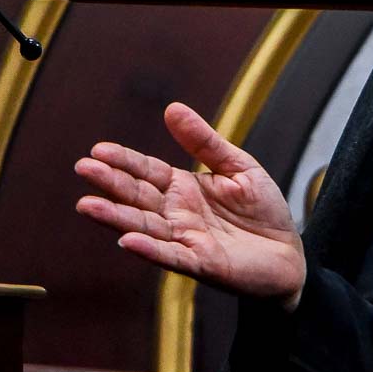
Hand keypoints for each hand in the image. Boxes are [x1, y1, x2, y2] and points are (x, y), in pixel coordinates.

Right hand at [74, 102, 305, 309]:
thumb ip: (205, 142)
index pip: (147, 171)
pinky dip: (149, 249)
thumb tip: (172, 108)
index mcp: (184, 188)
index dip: (124, 161)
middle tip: (83, 168)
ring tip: (87, 205)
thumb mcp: (238, 166)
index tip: (98, 150)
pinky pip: (171, 255)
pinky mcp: (201, 263)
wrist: (290, 253)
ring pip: (145, 226)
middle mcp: (178, 214)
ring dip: (116, 217)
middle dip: (111, 183)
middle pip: (138, 197)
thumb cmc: (263, 211)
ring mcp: (186, 239)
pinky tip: (127, 241)